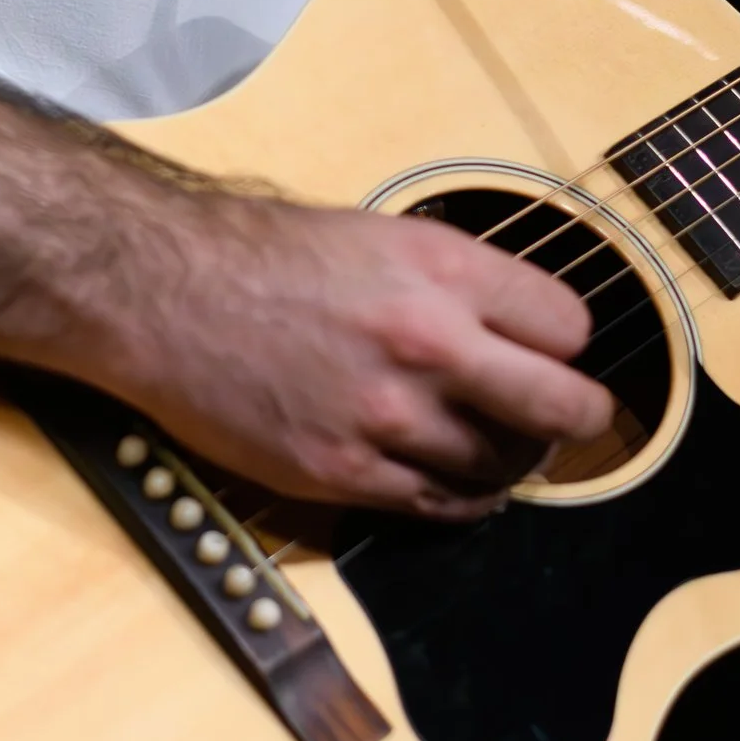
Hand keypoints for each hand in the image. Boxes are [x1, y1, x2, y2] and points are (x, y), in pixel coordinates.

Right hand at [93, 195, 615, 523]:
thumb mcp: (375, 235)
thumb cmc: (255, 254)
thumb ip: (449, 280)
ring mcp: (386, 416)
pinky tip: (453, 481)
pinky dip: (458, 498)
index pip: (569, 326)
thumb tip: (510, 323)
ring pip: (502, 467)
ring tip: (494, 447)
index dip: (569, 345)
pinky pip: (437, 505)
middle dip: (580, 419)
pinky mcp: (342, 473)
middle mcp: (427, 342)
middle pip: (563, 408)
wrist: (159, 293)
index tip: (558, 355)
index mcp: (441, 269)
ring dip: (508, 462)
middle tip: (575, 421)